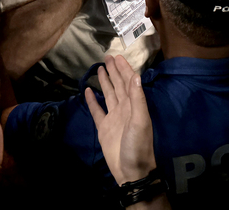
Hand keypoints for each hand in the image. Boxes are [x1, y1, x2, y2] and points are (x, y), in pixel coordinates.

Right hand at [85, 55, 155, 184]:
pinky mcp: (103, 128)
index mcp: (134, 105)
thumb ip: (137, 98)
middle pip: (118, 85)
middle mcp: (124, 108)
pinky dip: (92, 100)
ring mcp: (113, 118)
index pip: (129, 82)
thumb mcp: (140, 121)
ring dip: (105, 81)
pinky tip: (88, 91)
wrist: (131, 171)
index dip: (124, 69)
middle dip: (114, 71)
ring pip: (108, 94)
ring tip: (99, 69)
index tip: (118, 57)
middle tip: (108, 58)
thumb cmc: (138, 146)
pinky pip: (97, 110)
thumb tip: (136, 75)